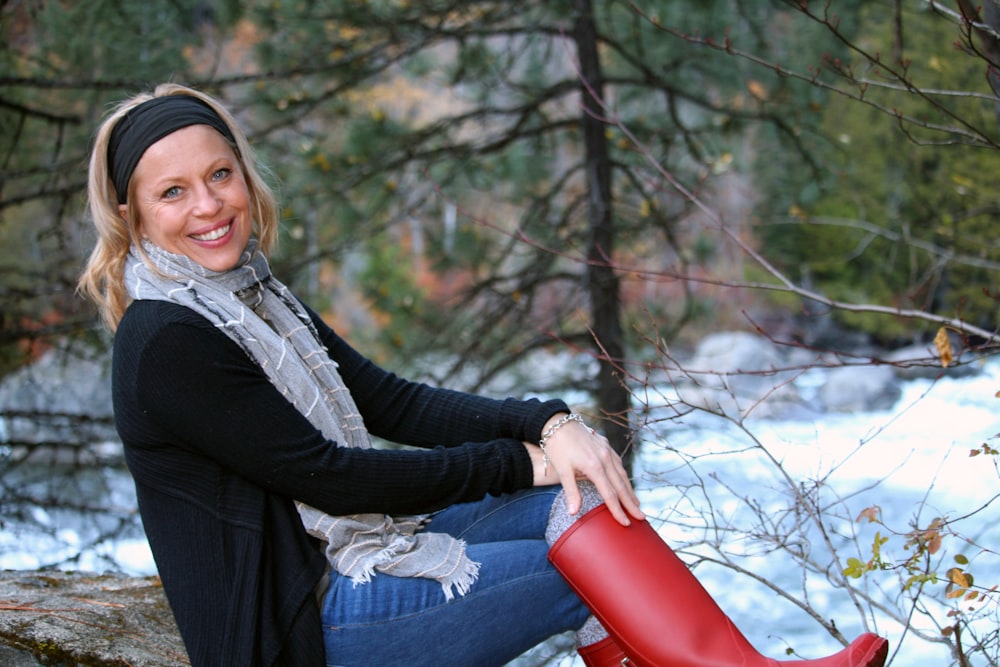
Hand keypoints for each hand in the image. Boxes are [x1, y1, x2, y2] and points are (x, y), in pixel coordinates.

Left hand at [526, 414, 643, 525]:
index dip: (618, 510)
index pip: (610, 494)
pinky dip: (623, 475)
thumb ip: (571, 492)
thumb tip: (574, 513)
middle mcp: (605, 458)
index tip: (625, 523)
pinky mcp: (605, 444)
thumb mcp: (562, 470)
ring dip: (629, 490)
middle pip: (621, 485)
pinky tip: (624, 482)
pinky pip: (618, 463)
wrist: (556, 422)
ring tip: (636, 504)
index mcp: (595, 466)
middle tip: (642, 518)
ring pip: (622, 473)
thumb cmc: (557, 447)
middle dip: (631, 503)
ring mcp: (606, 450)